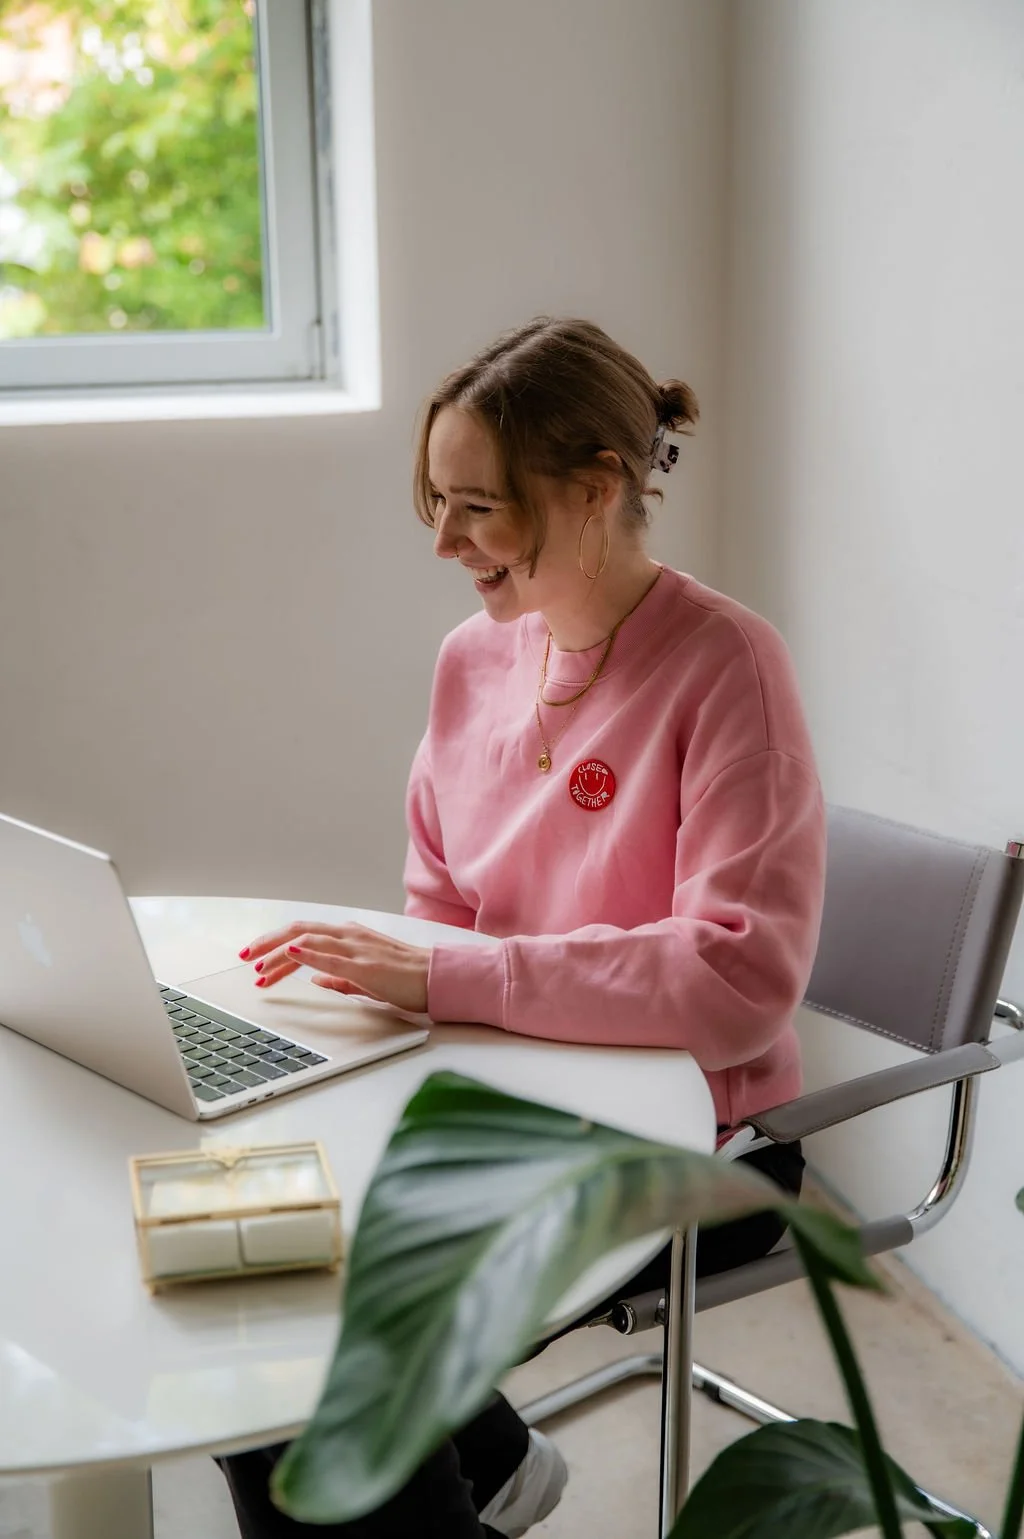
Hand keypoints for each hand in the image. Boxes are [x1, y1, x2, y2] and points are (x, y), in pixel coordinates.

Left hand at [239, 921, 430, 1014]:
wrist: (435, 978)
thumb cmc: (406, 978)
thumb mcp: (364, 977)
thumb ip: (338, 976)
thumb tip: (315, 978)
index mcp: (349, 937)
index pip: (304, 935)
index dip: (275, 944)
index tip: (255, 958)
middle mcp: (349, 936)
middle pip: (299, 931)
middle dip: (267, 943)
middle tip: (243, 956)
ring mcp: (357, 948)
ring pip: (309, 941)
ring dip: (280, 952)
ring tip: (259, 965)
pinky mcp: (366, 965)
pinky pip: (333, 956)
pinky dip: (310, 953)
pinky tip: (293, 954)